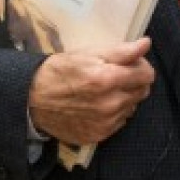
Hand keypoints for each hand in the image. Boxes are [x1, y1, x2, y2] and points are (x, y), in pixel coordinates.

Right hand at [28, 37, 154, 145]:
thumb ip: (121, 51)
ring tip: (104, 91)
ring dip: (125, 97)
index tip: (130, 64)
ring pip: (132, 107)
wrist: (32, 100)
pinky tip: (98, 105)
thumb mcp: (88, 53)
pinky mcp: (99, 136)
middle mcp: (110, 105)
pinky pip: (120, 121)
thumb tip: (146, 44)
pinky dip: (115, 113)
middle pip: (142, 91)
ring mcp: (105, 123)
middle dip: (134, 81)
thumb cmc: (60, 72)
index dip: (140, 66)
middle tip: (115, 76)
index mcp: (107, 80)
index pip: (147, 75)